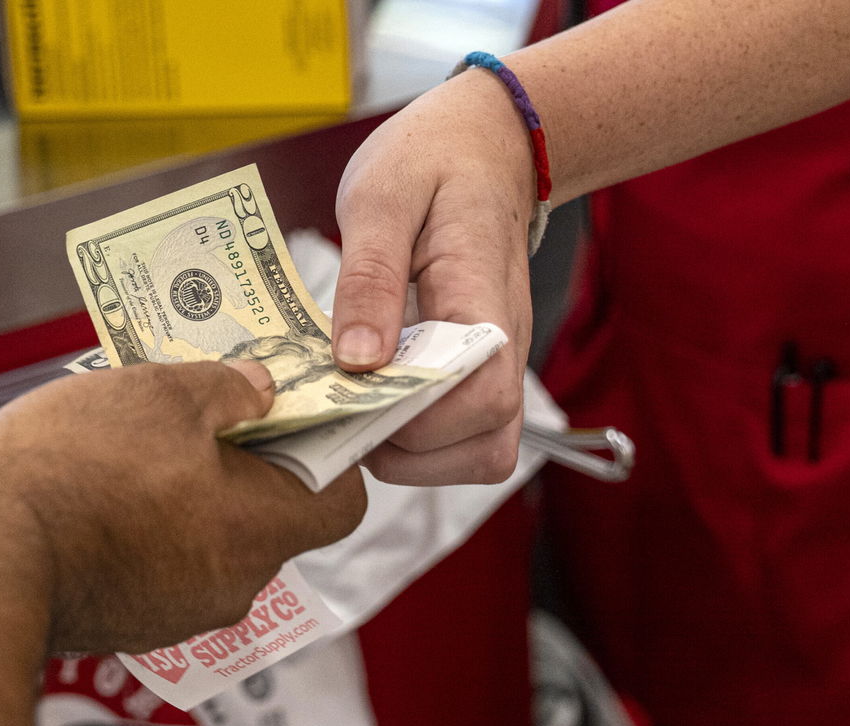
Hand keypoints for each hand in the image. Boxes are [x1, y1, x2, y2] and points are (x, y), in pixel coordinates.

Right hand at [0, 360, 366, 654]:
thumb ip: (227, 388)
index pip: (341, 501)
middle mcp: (232, 583)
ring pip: (211, 535)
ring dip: (190, 489)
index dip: (330, 451)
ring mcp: (177, 611)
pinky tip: (100, 482)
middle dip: (244, 459)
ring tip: (137, 438)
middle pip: (271, 514)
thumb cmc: (70, 472)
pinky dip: (148, 523)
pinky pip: (162, 560)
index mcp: (259, 528)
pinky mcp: (126, 620)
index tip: (298, 413)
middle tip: (204, 408)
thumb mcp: (158, 393)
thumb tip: (260, 390)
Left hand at [331, 69, 535, 484]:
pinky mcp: (480, 369)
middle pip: (488, 444)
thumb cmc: (433, 160)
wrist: (486, 144)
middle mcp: (505, 343)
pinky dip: (421, 442)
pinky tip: (374, 401)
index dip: (420, 422)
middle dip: (410, 452)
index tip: (356, 398)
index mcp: (483, 295)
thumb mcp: (382, 195)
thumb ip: (370, 276)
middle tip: (344, 413)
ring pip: (482, 452)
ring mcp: (498, 361)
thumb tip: (357, 361)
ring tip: (357, 412)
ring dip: (417, 457)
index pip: (484, 394)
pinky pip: (465, 434)